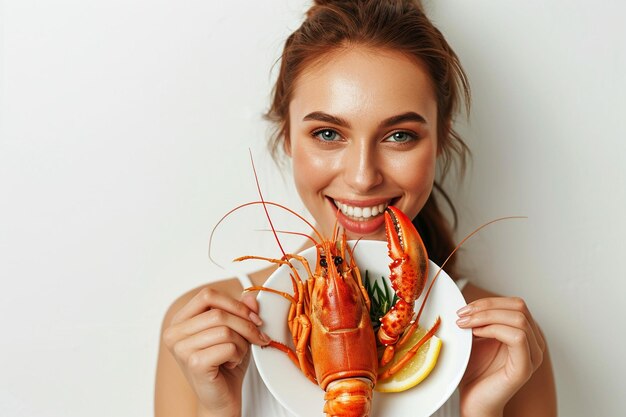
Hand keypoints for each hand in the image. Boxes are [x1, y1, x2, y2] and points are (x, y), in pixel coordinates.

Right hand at [162, 288, 269, 415]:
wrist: (221, 400)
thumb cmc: (226, 365)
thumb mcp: (236, 332)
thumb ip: (241, 311)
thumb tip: (251, 295)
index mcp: (181, 320)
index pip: (208, 295)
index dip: (235, 303)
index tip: (254, 317)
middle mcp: (174, 332)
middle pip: (218, 313)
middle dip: (246, 325)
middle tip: (258, 337)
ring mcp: (181, 348)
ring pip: (225, 330)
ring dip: (242, 342)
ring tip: (239, 354)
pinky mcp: (193, 363)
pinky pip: (228, 346)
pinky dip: (238, 355)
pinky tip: (232, 363)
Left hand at [456, 297, 545, 416]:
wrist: (474, 400)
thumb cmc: (475, 371)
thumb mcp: (477, 337)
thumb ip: (481, 319)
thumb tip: (470, 302)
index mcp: (526, 333)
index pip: (515, 304)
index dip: (488, 302)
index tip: (464, 309)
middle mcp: (534, 343)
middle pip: (519, 307)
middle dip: (486, 306)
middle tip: (463, 315)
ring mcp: (532, 356)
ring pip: (518, 319)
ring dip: (487, 316)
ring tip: (466, 324)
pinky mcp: (525, 367)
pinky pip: (518, 337)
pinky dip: (493, 329)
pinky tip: (477, 334)